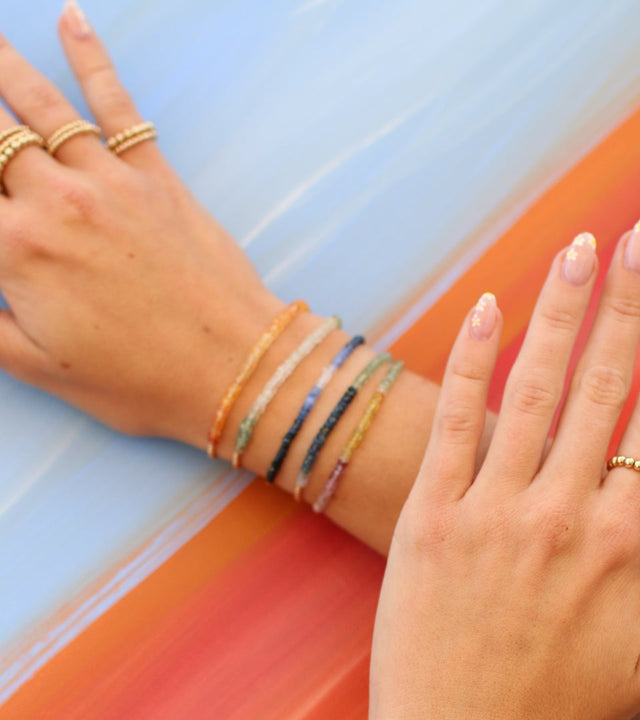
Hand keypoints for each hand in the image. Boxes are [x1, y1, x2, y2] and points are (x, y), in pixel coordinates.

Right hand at [0, 12, 272, 442]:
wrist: (235, 371)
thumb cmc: (141, 383)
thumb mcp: (42, 368)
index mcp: (16, 251)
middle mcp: (54, 202)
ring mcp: (107, 181)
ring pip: (39, 106)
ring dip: (3, 67)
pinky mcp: (155, 176)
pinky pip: (115, 104)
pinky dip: (91, 59)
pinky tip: (72, 21)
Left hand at [368, 228, 639, 719]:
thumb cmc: (561, 717)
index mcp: (620, 543)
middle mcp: (559, 512)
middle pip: (604, 385)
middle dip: (628, 299)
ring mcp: (489, 512)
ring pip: (534, 389)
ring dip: (561, 311)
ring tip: (582, 249)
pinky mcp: (428, 521)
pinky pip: (453, 425)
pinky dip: (473, 363)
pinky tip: (494, 308)